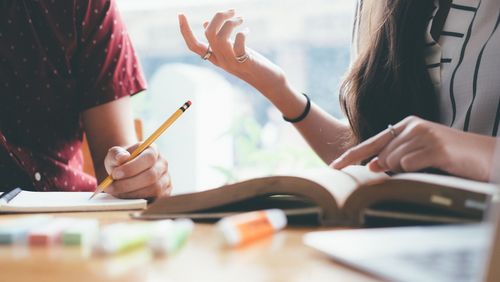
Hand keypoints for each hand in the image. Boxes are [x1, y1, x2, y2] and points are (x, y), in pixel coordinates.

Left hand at [103, 143, 171, 199]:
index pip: (148, 158)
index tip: (115, 174)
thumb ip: (116, 154)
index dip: (132, 167)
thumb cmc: (121, 163)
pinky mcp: (164, 193)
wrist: (126, 172)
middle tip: (110, 187)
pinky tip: (124, 198)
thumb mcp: (115, 155)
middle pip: (151, 176)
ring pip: (153, 190)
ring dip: (132, 193)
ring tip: (115, 193)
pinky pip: (154, 200)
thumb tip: (123, 157)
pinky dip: (137, 200)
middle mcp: (163, 164)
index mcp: (153, 150)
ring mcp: (166, 180)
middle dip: (128, 184)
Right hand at [178, 10, 287, 99]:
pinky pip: (238, 45)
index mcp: (215, 57)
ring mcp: (231, 62)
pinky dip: (241, 33)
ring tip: (241, 19)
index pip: (193, 46)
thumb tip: (204, 24)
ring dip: (230, 23)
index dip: (185, 31)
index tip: (180, 15)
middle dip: (218, 17)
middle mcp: (220, 60)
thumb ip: (218, 40)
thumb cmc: (251, 64)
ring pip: (220, 38)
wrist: (268, 82)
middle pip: (208, 34)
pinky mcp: (245, 62)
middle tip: (232, 11)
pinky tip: (247, 30)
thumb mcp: (231, 51)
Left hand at [331, 116, 495, 180]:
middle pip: (382, 154)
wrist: (485, 156)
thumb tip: (371, 166)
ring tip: (427, 165)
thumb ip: (395, 158)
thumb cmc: (450, 157)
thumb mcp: (419, 155)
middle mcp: (413, 126)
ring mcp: (424, 135)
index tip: (334, 167)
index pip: (372, 142)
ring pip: (394, 160)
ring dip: (405, 170)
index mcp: (406, 125)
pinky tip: (432, 165)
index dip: (351, 155)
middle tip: (408, 168)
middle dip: (387, 168)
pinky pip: (410, 164)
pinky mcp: (436, 147)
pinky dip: (415, 170)